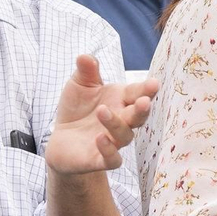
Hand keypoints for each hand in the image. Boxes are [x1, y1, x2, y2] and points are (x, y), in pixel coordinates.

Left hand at [46, 54, 156, 174]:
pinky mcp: (100, 159)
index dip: (147, 89)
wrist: (62, 140)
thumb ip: (86, 71)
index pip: (138, 93)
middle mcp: (122, 121)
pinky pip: (112, 159)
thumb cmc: (77, 108)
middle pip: (138, 116)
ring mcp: (113, 141)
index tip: (154, 83)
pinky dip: (108, 150)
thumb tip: (85, 56)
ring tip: (102, 111)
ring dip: (116, 123)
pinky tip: (100, 138)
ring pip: (125, 135)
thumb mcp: (79, 85)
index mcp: (121, 99)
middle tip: (143, 101)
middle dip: (142, 109)